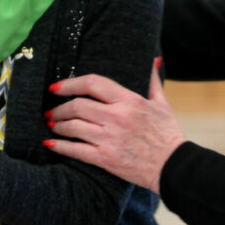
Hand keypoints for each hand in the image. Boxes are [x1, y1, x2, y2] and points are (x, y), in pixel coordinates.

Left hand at [45, 59, 186, 194]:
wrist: (173, 166)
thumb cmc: (168, 134)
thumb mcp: (162, 103)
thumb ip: (152, 80)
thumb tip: (153, 59)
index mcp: (129, 100)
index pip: (93, 83)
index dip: (70, 83)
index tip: (56, 87)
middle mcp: (117, 117)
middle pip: (77, 106)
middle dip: (59, 108)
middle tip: (51, 110)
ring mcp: (109, 139)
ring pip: (73, 127)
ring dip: (57, 125)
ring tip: (52, 125)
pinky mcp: (105, 159)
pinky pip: (76, 150)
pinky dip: (60, 146)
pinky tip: (51, 144)